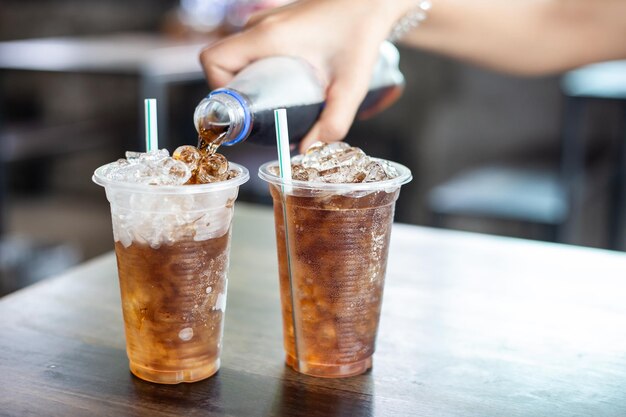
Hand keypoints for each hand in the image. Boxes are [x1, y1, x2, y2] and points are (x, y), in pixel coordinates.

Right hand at [200, 0, 411, 151]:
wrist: (372, 0)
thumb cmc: (362, 32)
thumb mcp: (350, 84)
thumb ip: (333, 120)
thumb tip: (307, 149)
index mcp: (267, 37)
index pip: (213, 59)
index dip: (218, 88)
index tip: (244, 109)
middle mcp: (260, 25)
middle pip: (224, 62)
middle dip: (238, 92)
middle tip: (263, 113)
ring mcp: (267, 21)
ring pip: (239, 55)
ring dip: (249, 80)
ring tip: (277, 100)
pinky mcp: (277, 22)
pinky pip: (253, 48)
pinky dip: (260, 68)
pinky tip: (286, 82)